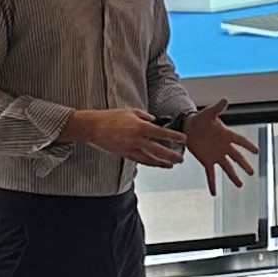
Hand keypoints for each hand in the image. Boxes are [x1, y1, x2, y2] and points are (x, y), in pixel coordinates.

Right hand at [64, 104, 184, 167]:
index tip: (183, 139)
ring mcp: (131, 149)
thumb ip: (146, 116)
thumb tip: (155, 121)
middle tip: (181, 158)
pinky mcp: (125, 154)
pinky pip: (140, 161)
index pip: (161, 133)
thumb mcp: (131, 111)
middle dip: (171, 155)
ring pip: (150, 159)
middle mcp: (137, 140)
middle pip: (158, 150)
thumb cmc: (112, 117)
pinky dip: (150, 163)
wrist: (94, 127)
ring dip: (162, 163)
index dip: (174, 137)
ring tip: (171, 165)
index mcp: (140, 127)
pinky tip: (156, 164)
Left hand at [183, 101, 255, 194]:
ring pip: (227, 167)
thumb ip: (217, 108)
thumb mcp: (208, 113)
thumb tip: (225, 99)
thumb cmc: (201, 119)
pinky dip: (212, 183)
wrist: (188, 127)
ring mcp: (215, 155)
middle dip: (243, 165)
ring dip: (233, 176)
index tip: (257, 151)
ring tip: (240, 185)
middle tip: (252, 172)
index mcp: (226, 135)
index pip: (239, 140)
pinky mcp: (206, 161)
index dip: (248, 145)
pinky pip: (210, 174)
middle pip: (236, 157)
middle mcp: (223, 147)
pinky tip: (214, 193)